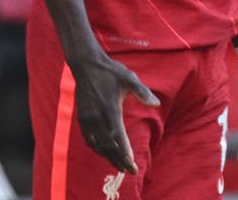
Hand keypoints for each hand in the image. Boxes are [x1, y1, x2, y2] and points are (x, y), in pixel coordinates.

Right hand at [71, 53, 159, 173]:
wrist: (86, 65)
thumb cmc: (111, 71)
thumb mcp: (130, 78)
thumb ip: (142, 92)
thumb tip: (156, 103)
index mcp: (110, 108)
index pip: (118, 136)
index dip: (124, 151)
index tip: (131, 163)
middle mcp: (97, 117)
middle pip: (108, 145)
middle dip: (119, 160)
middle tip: (130, 170)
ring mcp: (87, 119)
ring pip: (98, 145)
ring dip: (109, 157)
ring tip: (120, 166)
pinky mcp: (82, 118)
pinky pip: (89, 139)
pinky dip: (98, 149)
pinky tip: (105, 153)